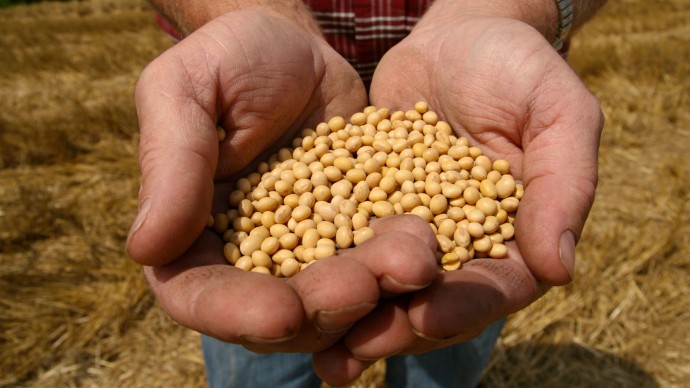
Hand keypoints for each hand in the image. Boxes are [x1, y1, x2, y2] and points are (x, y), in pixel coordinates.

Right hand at [126, 10, 383, 353]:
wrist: (298, 45)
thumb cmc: (231, 58)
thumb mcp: (189, 90)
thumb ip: (170, 164)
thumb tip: (147, 249)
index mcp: (191, 234)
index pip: (200, 295)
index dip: (236, 313)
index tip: (281, 312)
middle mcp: (250, 256)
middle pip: (279, 314)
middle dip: (324, 308)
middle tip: (366, 285)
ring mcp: (308, 250)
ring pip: (338, 299)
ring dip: (376, 293)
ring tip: (413, 260)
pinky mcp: (355, 233)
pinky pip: (379, 261)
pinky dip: (401, 265)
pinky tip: (428, 248)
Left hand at [313, 16, 603, 381]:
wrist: (456, 38)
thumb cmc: (516, 67)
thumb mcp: (556, 112)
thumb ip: (565, 185)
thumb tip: (560, 270)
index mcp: (513, 236)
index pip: (494, 287)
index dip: (463, 306)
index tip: (427, 316)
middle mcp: (459, 246)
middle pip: (431, 301)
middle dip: (394, 327)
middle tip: (351, 351)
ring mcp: (409, 231)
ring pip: (383, 285)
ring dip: (351, 317)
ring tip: (316, 349)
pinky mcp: (366, 209)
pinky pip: (343, 244)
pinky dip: (320, 270)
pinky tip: (286, 293)